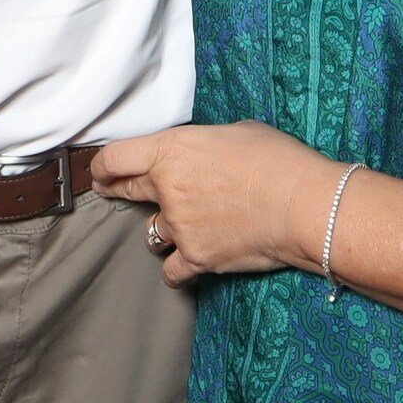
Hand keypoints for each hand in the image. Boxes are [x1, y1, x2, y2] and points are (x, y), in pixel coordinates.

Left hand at [90, 122, 333, 289]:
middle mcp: (167, 188)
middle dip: (118, 191)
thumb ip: (202, 146)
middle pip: (126, 190)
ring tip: (185, 226)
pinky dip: (178, 267)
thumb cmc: (277, 160)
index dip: (103, 165)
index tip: (100, 171)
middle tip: (114, 192)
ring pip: (152, 232)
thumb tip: (200, 156)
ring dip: (163, 229)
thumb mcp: (234, 133)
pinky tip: (189, 261)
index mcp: (172, 150)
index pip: (116, 157)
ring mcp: (179, 226)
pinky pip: (171, 269)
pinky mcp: (196, 258)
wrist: (302, 204)